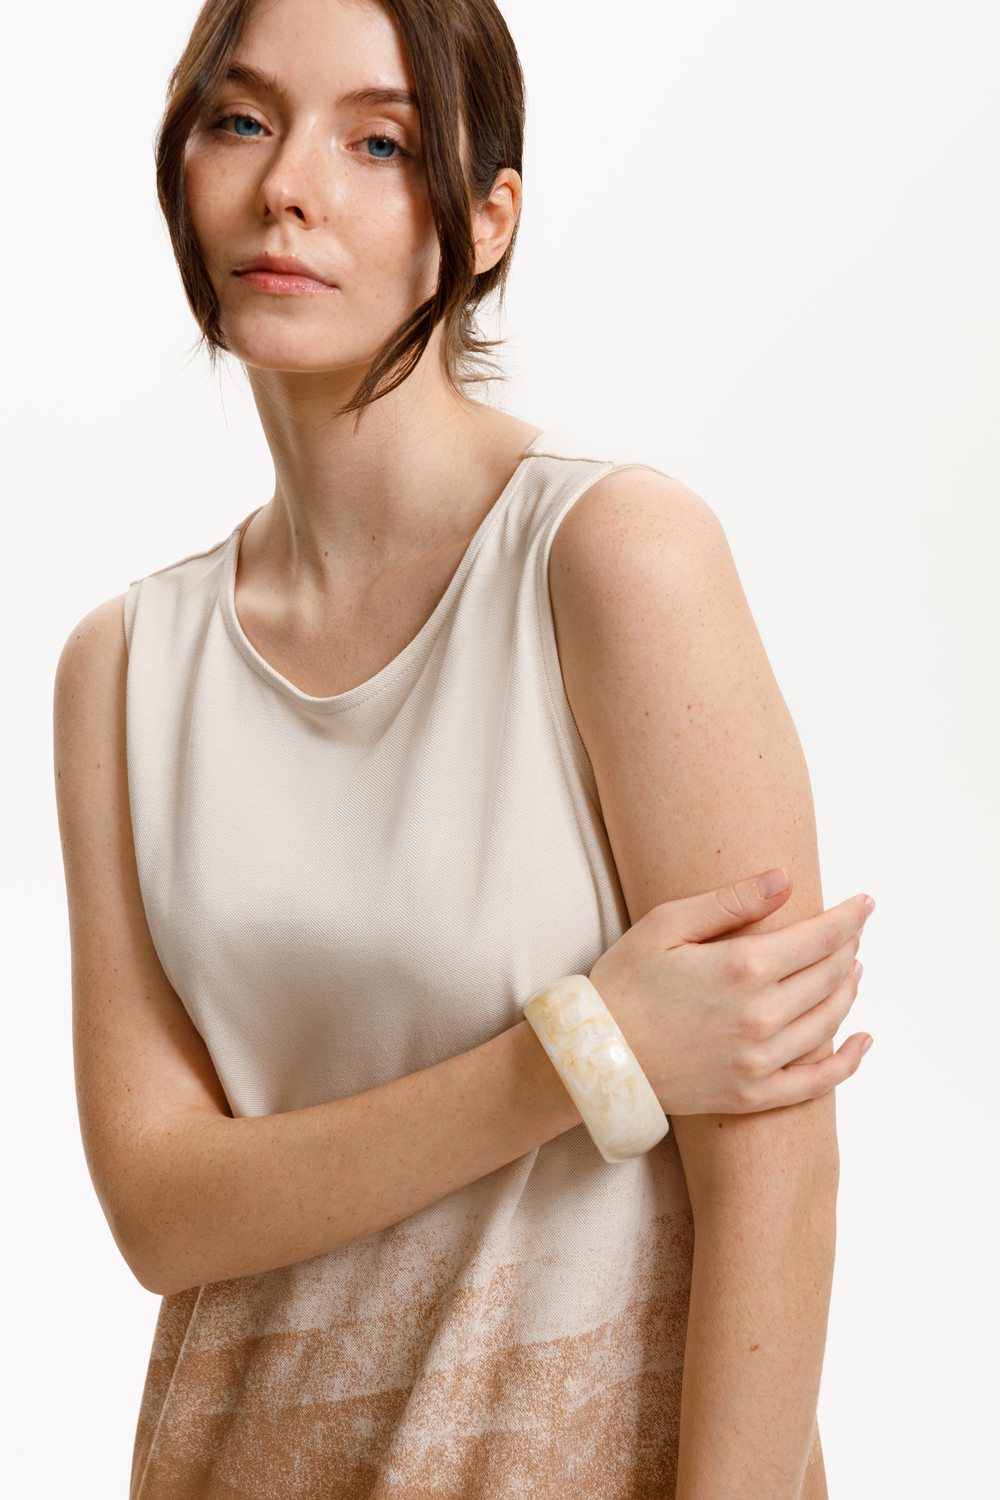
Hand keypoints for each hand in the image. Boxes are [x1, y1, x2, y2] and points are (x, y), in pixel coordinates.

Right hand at [588, 870, 872, 1113]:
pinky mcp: (752, 1095)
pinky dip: (848, 1063)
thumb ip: (731, 900)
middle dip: (849, 948)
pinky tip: (863, 1042)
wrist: (594, 1055)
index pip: (820, 938)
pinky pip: (817, 1082)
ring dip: (848, 991)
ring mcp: (759, 1060)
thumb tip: (786, 878)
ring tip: (853, 969)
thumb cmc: (623, 981)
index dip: (849, 918)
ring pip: (829, 1021)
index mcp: (743, 968)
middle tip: (853, 931)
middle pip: (830, 976)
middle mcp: (761, 1016)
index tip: (864, 903)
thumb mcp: (667, 924)